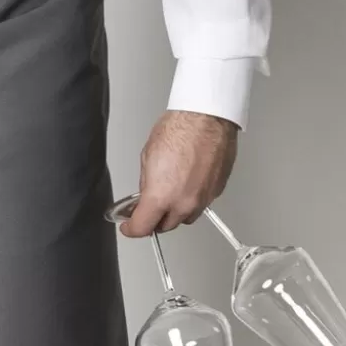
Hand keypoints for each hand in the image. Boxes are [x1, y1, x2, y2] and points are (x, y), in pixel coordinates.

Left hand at [119, 110, 238, 237]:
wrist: (207, 117)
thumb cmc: (180, 129)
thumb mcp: (147, 158)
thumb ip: (146, 185)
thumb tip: (145, 196)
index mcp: (161, 197)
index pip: (142, 228)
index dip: (131, 229)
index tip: (128, 226)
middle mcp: (184, 203)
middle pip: (165, 226)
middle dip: (155, 220)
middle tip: (148, 209)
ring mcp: (203, 199)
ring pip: (185, 218)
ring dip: (175, 212)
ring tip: (170, 194)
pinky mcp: (217, 191)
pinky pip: (201, 204)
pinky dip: (192, 199)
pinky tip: (187, 184)